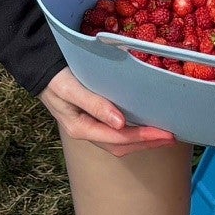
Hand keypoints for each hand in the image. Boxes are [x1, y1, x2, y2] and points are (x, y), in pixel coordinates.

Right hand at [41, 69, 178, 150]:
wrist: (41, 69)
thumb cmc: (55, 77)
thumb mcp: (70, 88)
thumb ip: (94, 104)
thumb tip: (120, 123)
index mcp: (81, 129)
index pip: (118, 139)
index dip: (142, 138)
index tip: (164, 133)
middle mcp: (88, 132)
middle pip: (122, 146)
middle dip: (148, 143)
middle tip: (173, 137)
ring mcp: (92, 126)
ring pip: (121, 141)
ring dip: (144, 140)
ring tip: (165, 135)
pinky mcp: (95, 118)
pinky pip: (118, 131)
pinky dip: (135, 130)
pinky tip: (147, 124)